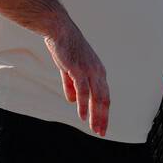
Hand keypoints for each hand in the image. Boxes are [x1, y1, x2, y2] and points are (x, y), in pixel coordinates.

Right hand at [44, 17, 109, 136]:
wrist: (58, 29)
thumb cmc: (64, 47)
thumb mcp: (69, 68)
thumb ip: (71, 85)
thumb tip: (71, 100)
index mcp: (98, 72)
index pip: (104, 96)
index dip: (103, 112)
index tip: (101, 125)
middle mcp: (98, 72)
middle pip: (104, 99)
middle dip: (103, 117)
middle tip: (101, 133)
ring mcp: (89, 71)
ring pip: (96, 98)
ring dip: (95, 115)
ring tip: (94, 129)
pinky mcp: (79, 70)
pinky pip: (83, 91)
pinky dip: (83, 105)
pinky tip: (82, 117)